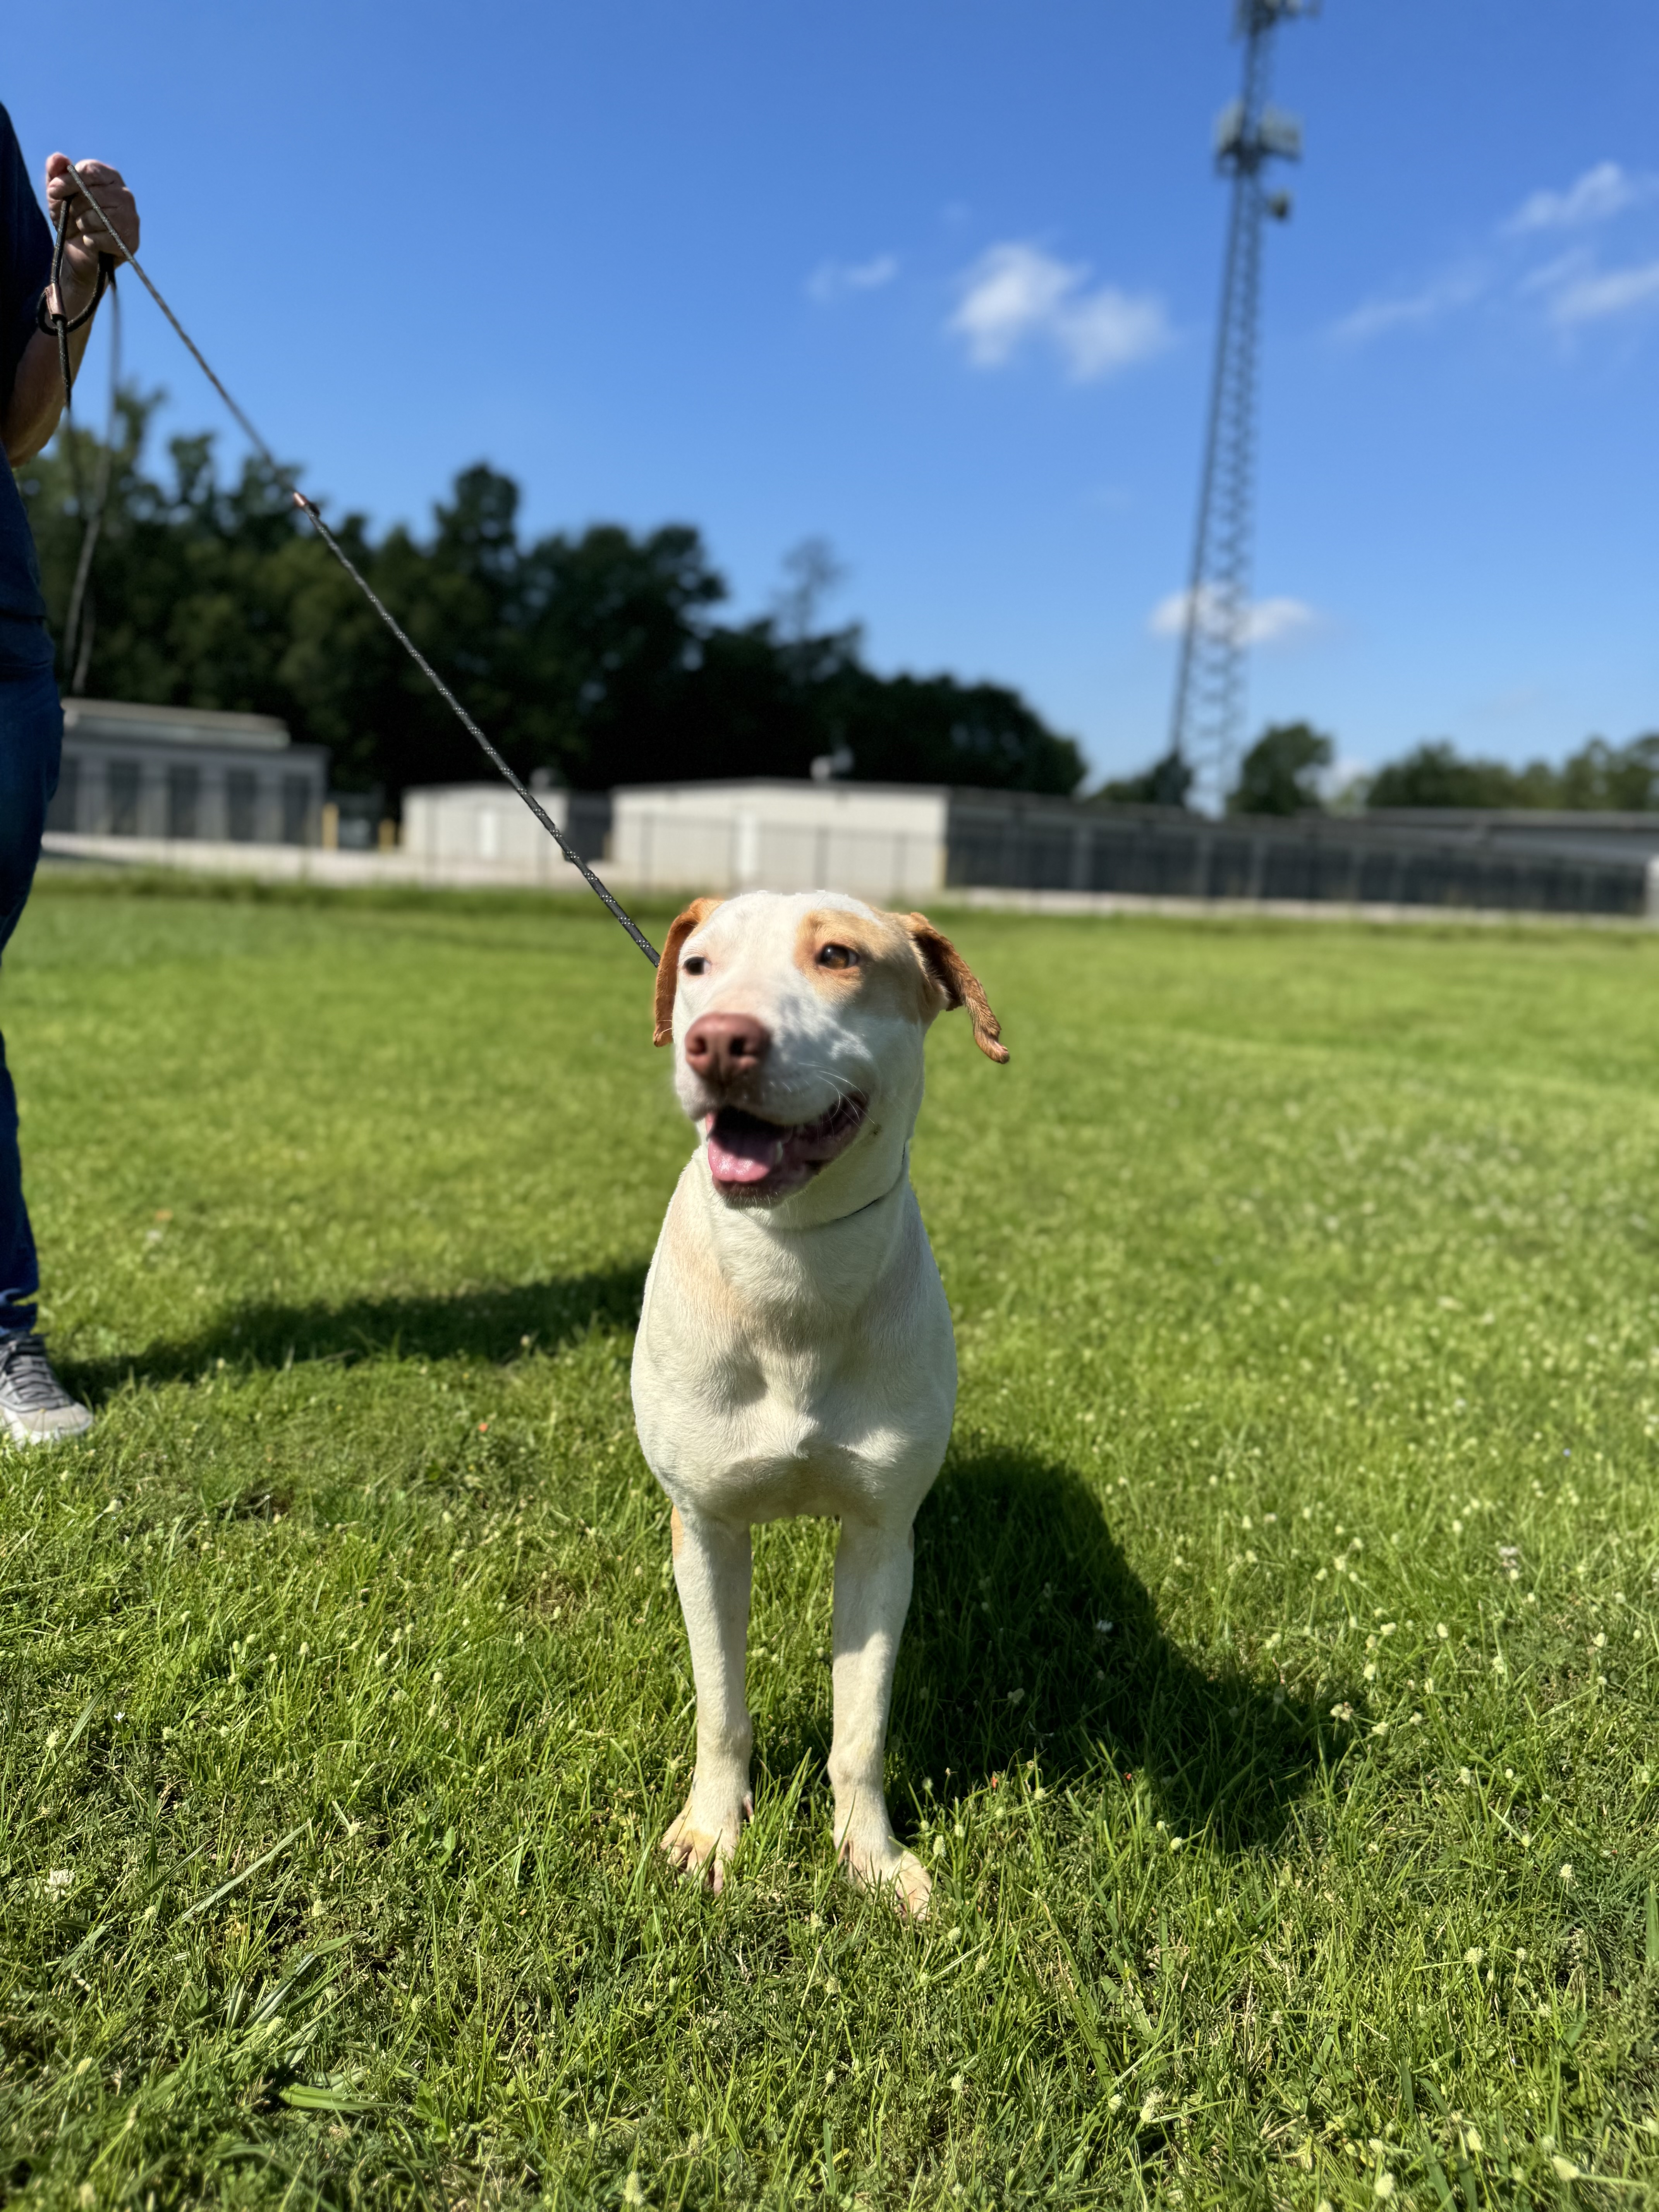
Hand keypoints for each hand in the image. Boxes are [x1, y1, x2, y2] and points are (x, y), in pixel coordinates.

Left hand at [43, 154, 138, 311]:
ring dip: (83, 224)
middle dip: (75, 206)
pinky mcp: (131, 241)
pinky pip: (103, 237)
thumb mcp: (57, 193)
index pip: (90, 171)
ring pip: (98, 216)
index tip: (53, 191)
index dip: (69, 181)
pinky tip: (91, 242)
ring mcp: (131, 219)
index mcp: (110, 177)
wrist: (78, 253)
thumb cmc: (69, 219)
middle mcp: (125, 195)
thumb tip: (59, 158)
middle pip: (93, 194)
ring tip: (83, 228)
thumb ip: (56, 173)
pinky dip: (91, 241)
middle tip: (73, 215)